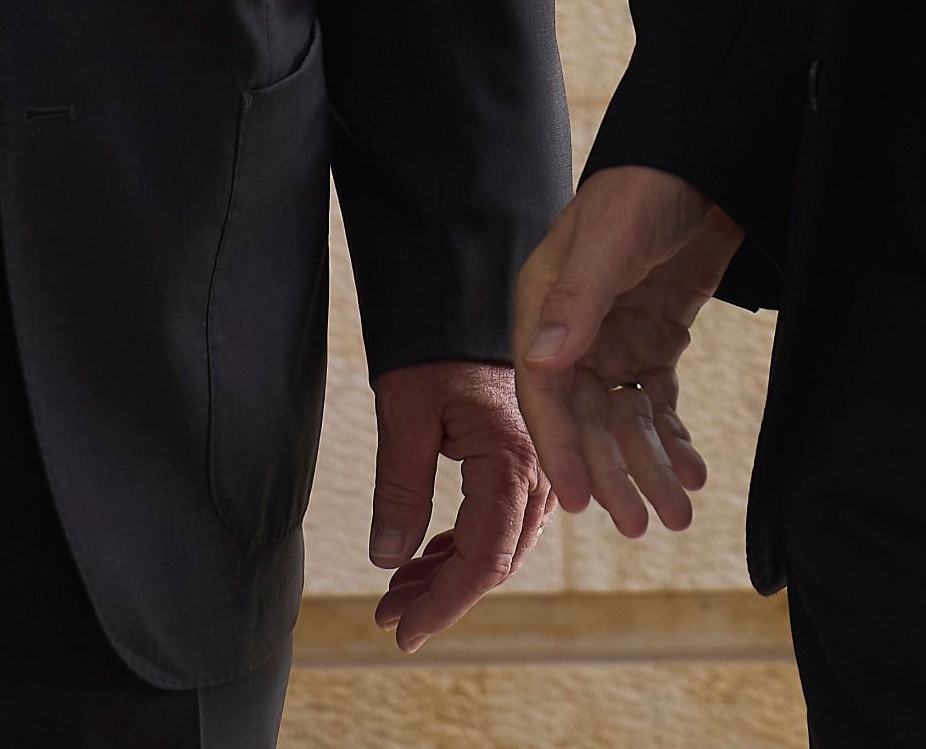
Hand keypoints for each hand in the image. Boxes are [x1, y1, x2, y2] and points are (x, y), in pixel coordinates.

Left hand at [365, 358, 545, 650]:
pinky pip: (502, 517)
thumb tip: (388, 560)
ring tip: (397, 593)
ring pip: (500, 543)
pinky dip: (464, 544)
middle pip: (496, 559)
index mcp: (511, 460)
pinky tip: (426, 556)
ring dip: (450, 573)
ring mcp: (536, 463)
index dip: (444, 603)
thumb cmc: (432, 348)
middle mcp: (537, 469)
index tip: (404, 632)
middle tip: (388, 616)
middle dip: (441, 595)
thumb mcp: (404, 414)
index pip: (484, 558)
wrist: (460, 295)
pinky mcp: (524, 455)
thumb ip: (399, 488)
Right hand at [513, 167, 744, 536]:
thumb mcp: (610, 239)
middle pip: (589, 420)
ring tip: (679, 514)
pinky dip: (674, 441)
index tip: (582, 503)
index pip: (546, 394)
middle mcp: (573, 332)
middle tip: (640, 526)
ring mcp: (614, 340)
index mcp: (544, 308)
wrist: (704, 159)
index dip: (563, 450)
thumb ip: (577, 300)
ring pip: (625, 422)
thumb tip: (539, 362)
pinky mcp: (654, 341)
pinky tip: (695, 472)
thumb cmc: (645, 189)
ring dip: (649, 468)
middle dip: (613, 474)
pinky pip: (657, 405)